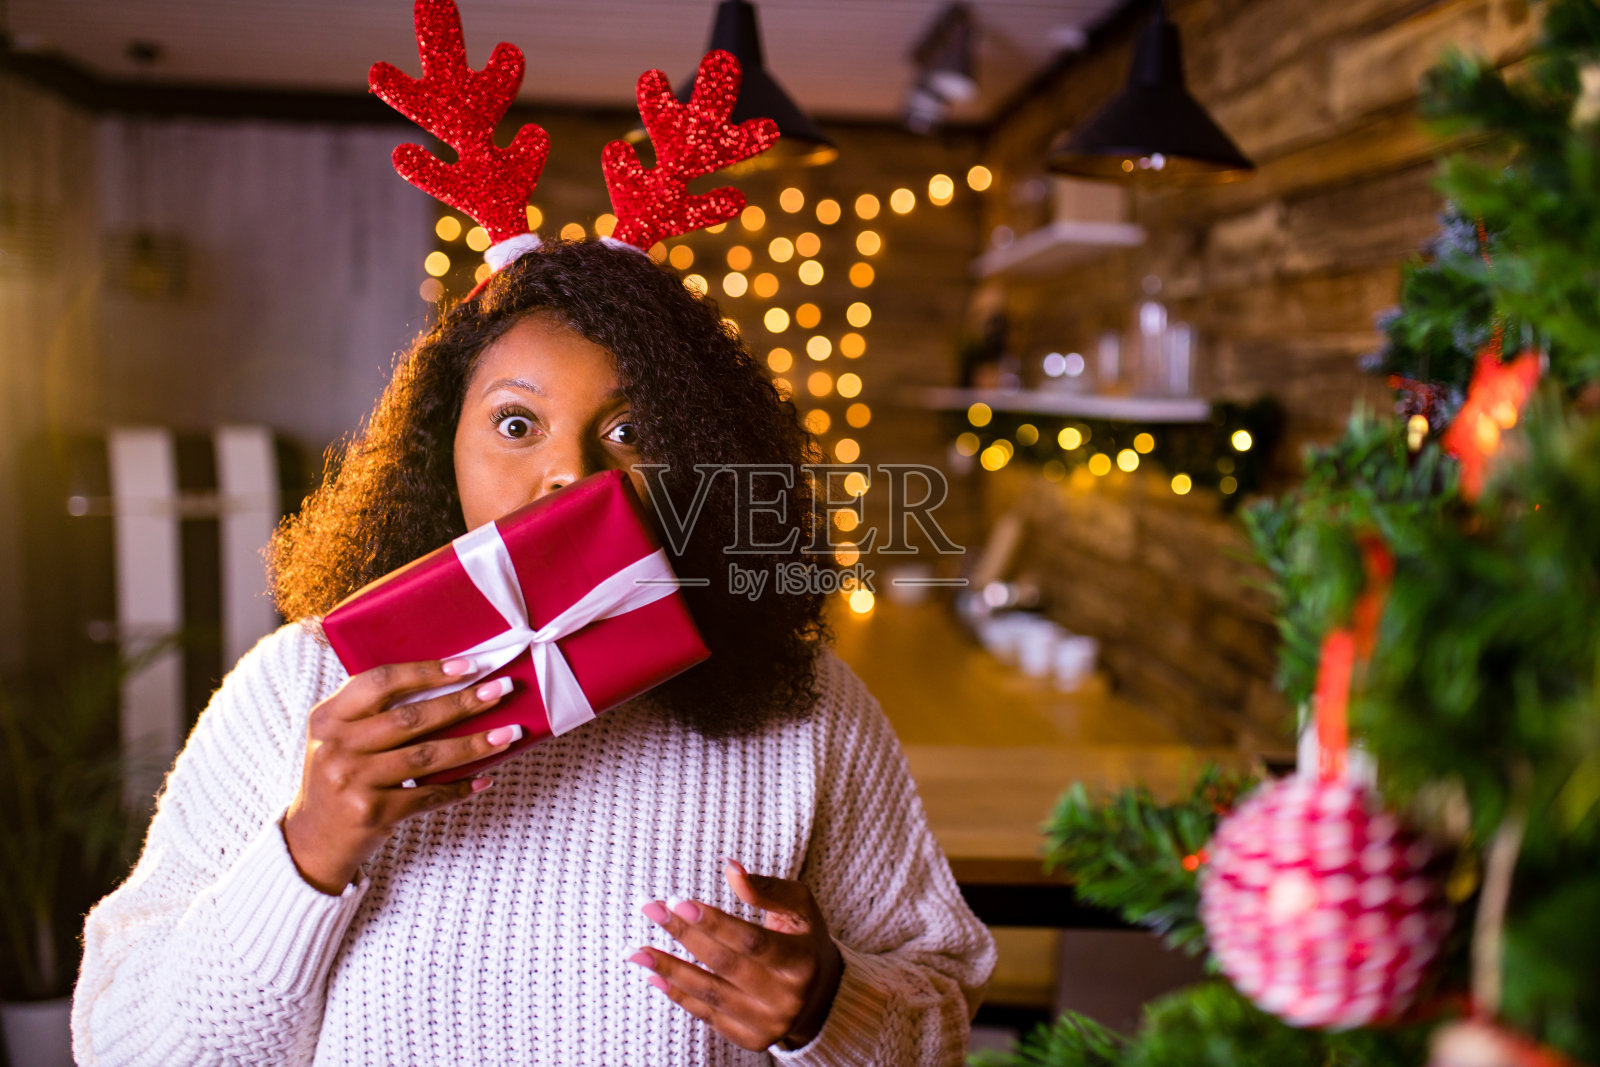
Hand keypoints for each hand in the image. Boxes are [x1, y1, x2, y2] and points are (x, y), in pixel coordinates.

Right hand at [282, 657, 518, 894]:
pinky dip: (459, 788)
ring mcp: (352, 781)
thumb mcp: (340, 737)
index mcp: (328, 717)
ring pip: (427, 756)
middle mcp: (337, 747)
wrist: (313, 840)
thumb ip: (375, 711)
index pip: (381, 682)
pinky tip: (484, 778)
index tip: (469, 666)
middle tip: (502, 689)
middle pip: (411, 718)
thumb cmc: (339, 776)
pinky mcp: (371, 813)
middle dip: (463, 703)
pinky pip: (428, 795)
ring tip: (509, 733)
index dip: (427, 671)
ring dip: (474, 744)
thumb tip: (449, 684)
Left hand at [631, 859, 844, 1051]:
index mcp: (801, 962)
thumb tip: (729, 866)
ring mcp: (768, 1024)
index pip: (750, 941)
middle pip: (723, 965)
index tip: (677, 901)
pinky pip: (707, 1015)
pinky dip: (678, 994)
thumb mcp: (798, 907)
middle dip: (683, 935)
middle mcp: (787, 998)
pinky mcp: (751, 1039)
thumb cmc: (803, 938)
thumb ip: (765, 889)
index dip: (713, 921)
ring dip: (669, 969)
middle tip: (650, 909)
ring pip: (709, 993)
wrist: (821, 995)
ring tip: (635, 949)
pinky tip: (654, 974)